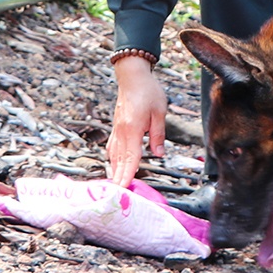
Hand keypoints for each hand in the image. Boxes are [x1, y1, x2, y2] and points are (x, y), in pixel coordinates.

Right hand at [106, 56, 168, 187]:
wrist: (133, 76)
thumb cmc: (148, 91)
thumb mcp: (160, 112)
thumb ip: (158, 135)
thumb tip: (159, 154)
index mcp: (132, 129)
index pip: (130, 157)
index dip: (127, 174)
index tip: (122, 188)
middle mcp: (121, 132)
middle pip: (119, 160)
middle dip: (118, 178)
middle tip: (116, 195)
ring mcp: (116, 129)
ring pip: (114, 155)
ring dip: (115, 170)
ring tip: (115, 185)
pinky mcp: (116, 127)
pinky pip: (112, 146)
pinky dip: (113, 158)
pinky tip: (114, 164)